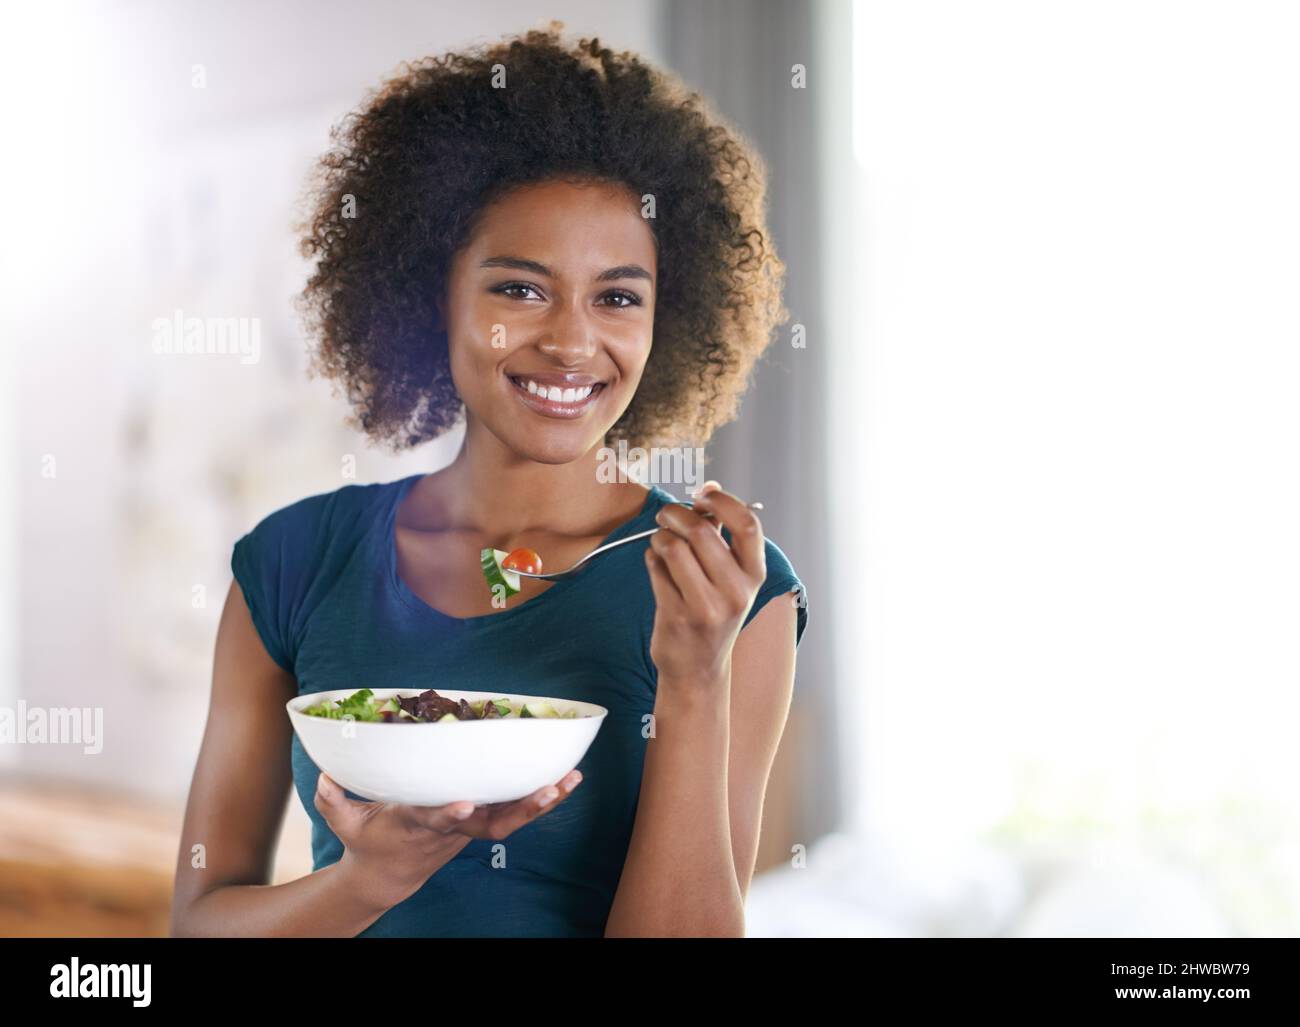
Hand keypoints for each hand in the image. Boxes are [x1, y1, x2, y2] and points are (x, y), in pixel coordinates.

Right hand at [315, 768, 581, 910]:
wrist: (388, 875)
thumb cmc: (367, 840)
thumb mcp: (344, 823)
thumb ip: (333, 800)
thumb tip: (325, 777)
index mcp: (416, 824)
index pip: (435, 820)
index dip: (449, 813)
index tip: (465, 804)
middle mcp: (451, 829)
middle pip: (492, 823)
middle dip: (522, 808)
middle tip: (550, 790)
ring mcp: (470, 828)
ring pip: (512, 818)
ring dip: (543, 800)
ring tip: (572, 779)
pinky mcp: (481, 823)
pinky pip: (516, 811)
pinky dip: (543, 797)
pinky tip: (568, 779)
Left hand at [644, 480, 766, 685]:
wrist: (699, 669)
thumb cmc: (712, 611)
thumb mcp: (728, 576)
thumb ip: (720, 530)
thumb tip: (711, 485)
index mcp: (755, 575)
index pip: (747, 525)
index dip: (722, 501)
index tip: (702, 495)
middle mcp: (736, 591)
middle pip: (701, 531)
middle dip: (675, 514)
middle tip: (666, 515)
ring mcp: (707, 607)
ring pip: (673, 547)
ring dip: (660, 537)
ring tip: (660, 543)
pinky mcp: (677, 616)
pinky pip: (656, 568)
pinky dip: (651, 559)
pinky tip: (657, 567)